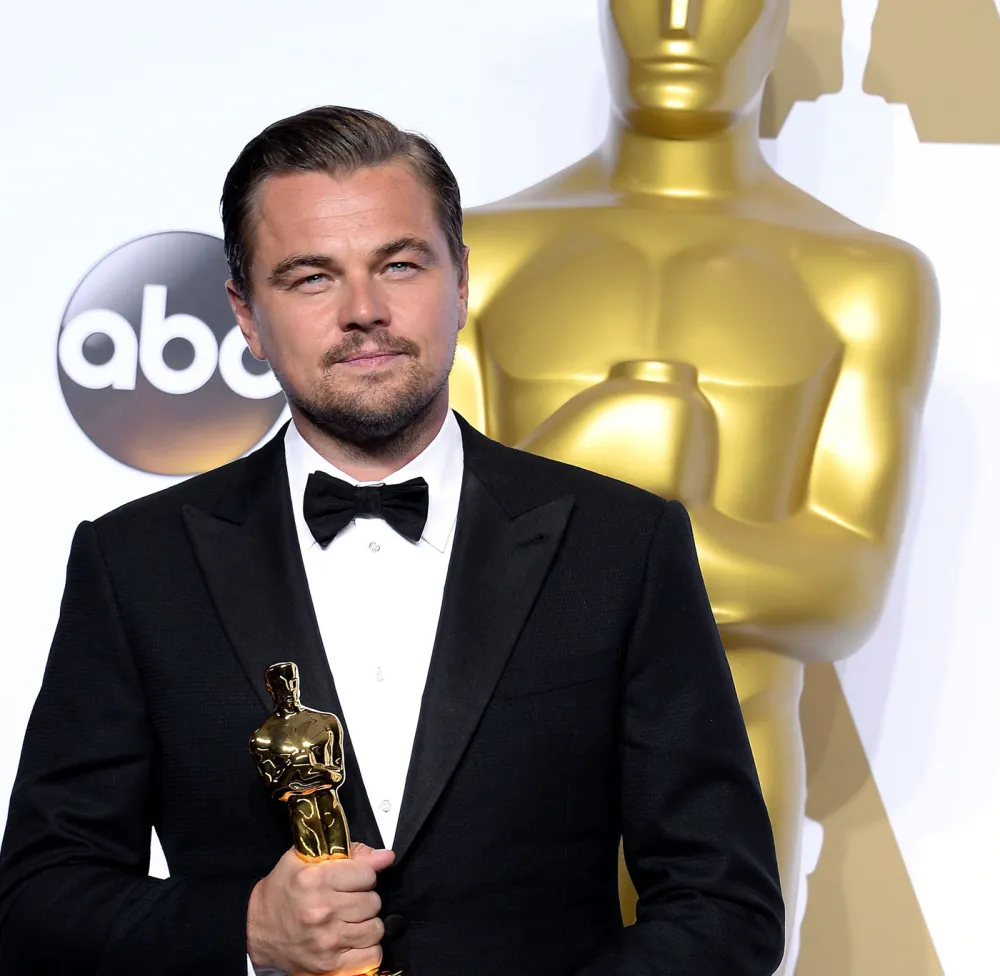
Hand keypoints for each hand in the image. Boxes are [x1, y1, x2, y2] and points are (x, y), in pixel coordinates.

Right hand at [247, 842, 394, 975]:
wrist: (255, 931)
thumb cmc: (282, 891)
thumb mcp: (305, 859)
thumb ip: (350, 852)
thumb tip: (386, 857)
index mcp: (316, 879)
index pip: (368, 874)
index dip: (363, 875)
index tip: (354, 880)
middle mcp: (322, 910)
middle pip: (373, 901)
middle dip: (365, 899)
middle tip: (349, 901)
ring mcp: (327, 941)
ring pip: (376, 928)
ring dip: (367, 924)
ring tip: (351, 921)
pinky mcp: (330, 966)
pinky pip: (371, 956)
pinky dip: (366, 949)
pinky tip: (352, 940)